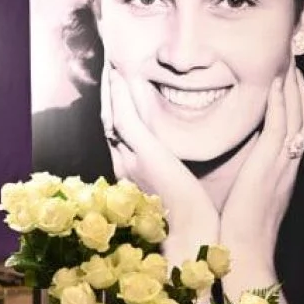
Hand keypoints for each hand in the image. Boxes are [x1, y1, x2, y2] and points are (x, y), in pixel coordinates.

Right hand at [100, 63, 218, 258]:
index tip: (121, 88)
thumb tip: (179, 163)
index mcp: (136, 175)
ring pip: (116, 115)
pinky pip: (126, 117)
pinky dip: (120, 95)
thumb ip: (173, 174)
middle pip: (114, 122)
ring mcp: (133, 159)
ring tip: (110, 64)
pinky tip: (118, 75)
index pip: (124, 135)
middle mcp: (128, 165)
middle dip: (111, 96)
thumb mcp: (180, 189)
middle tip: (109, 68)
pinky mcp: (145, 153)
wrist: (194, 238)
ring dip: (112, 89)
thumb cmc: (194, 220)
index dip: (120, 110)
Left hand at [217, 61, 303, 295]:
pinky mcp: (269, 166)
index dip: (298, 96)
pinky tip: (274, 80)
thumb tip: (240, 156)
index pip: (300, 123)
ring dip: (294, 83)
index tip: (289, 73)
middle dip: (301, 82)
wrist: (247, 254)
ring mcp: (283, 163)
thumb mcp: (249, 193)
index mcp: (287, 168)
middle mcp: (291, 162)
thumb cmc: (241, 230)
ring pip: (298, 113)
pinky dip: (280, 101)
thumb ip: (250, 171)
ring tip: (287, 57)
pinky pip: (280, 126)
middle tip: (292, 55)